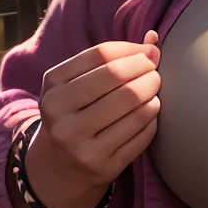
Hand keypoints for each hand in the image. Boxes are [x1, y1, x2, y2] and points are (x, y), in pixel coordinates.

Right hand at [26, 31, 160, 207]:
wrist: (63, 166)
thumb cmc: (78, 113)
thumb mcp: (80, 83)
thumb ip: (113, 59)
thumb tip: (153, 40)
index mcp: (53, 87)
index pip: (101, 55)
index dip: (132, 50)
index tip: (149, 53)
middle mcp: (60, 116)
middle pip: (117, 79)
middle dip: (146, 70)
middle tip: (155, 73)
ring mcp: (80, 145)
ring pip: (135, 108)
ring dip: (154, 95)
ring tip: (153, 92)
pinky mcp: (103, 166)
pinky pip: (143, 134)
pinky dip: (153, 119)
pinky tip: (149, 115)